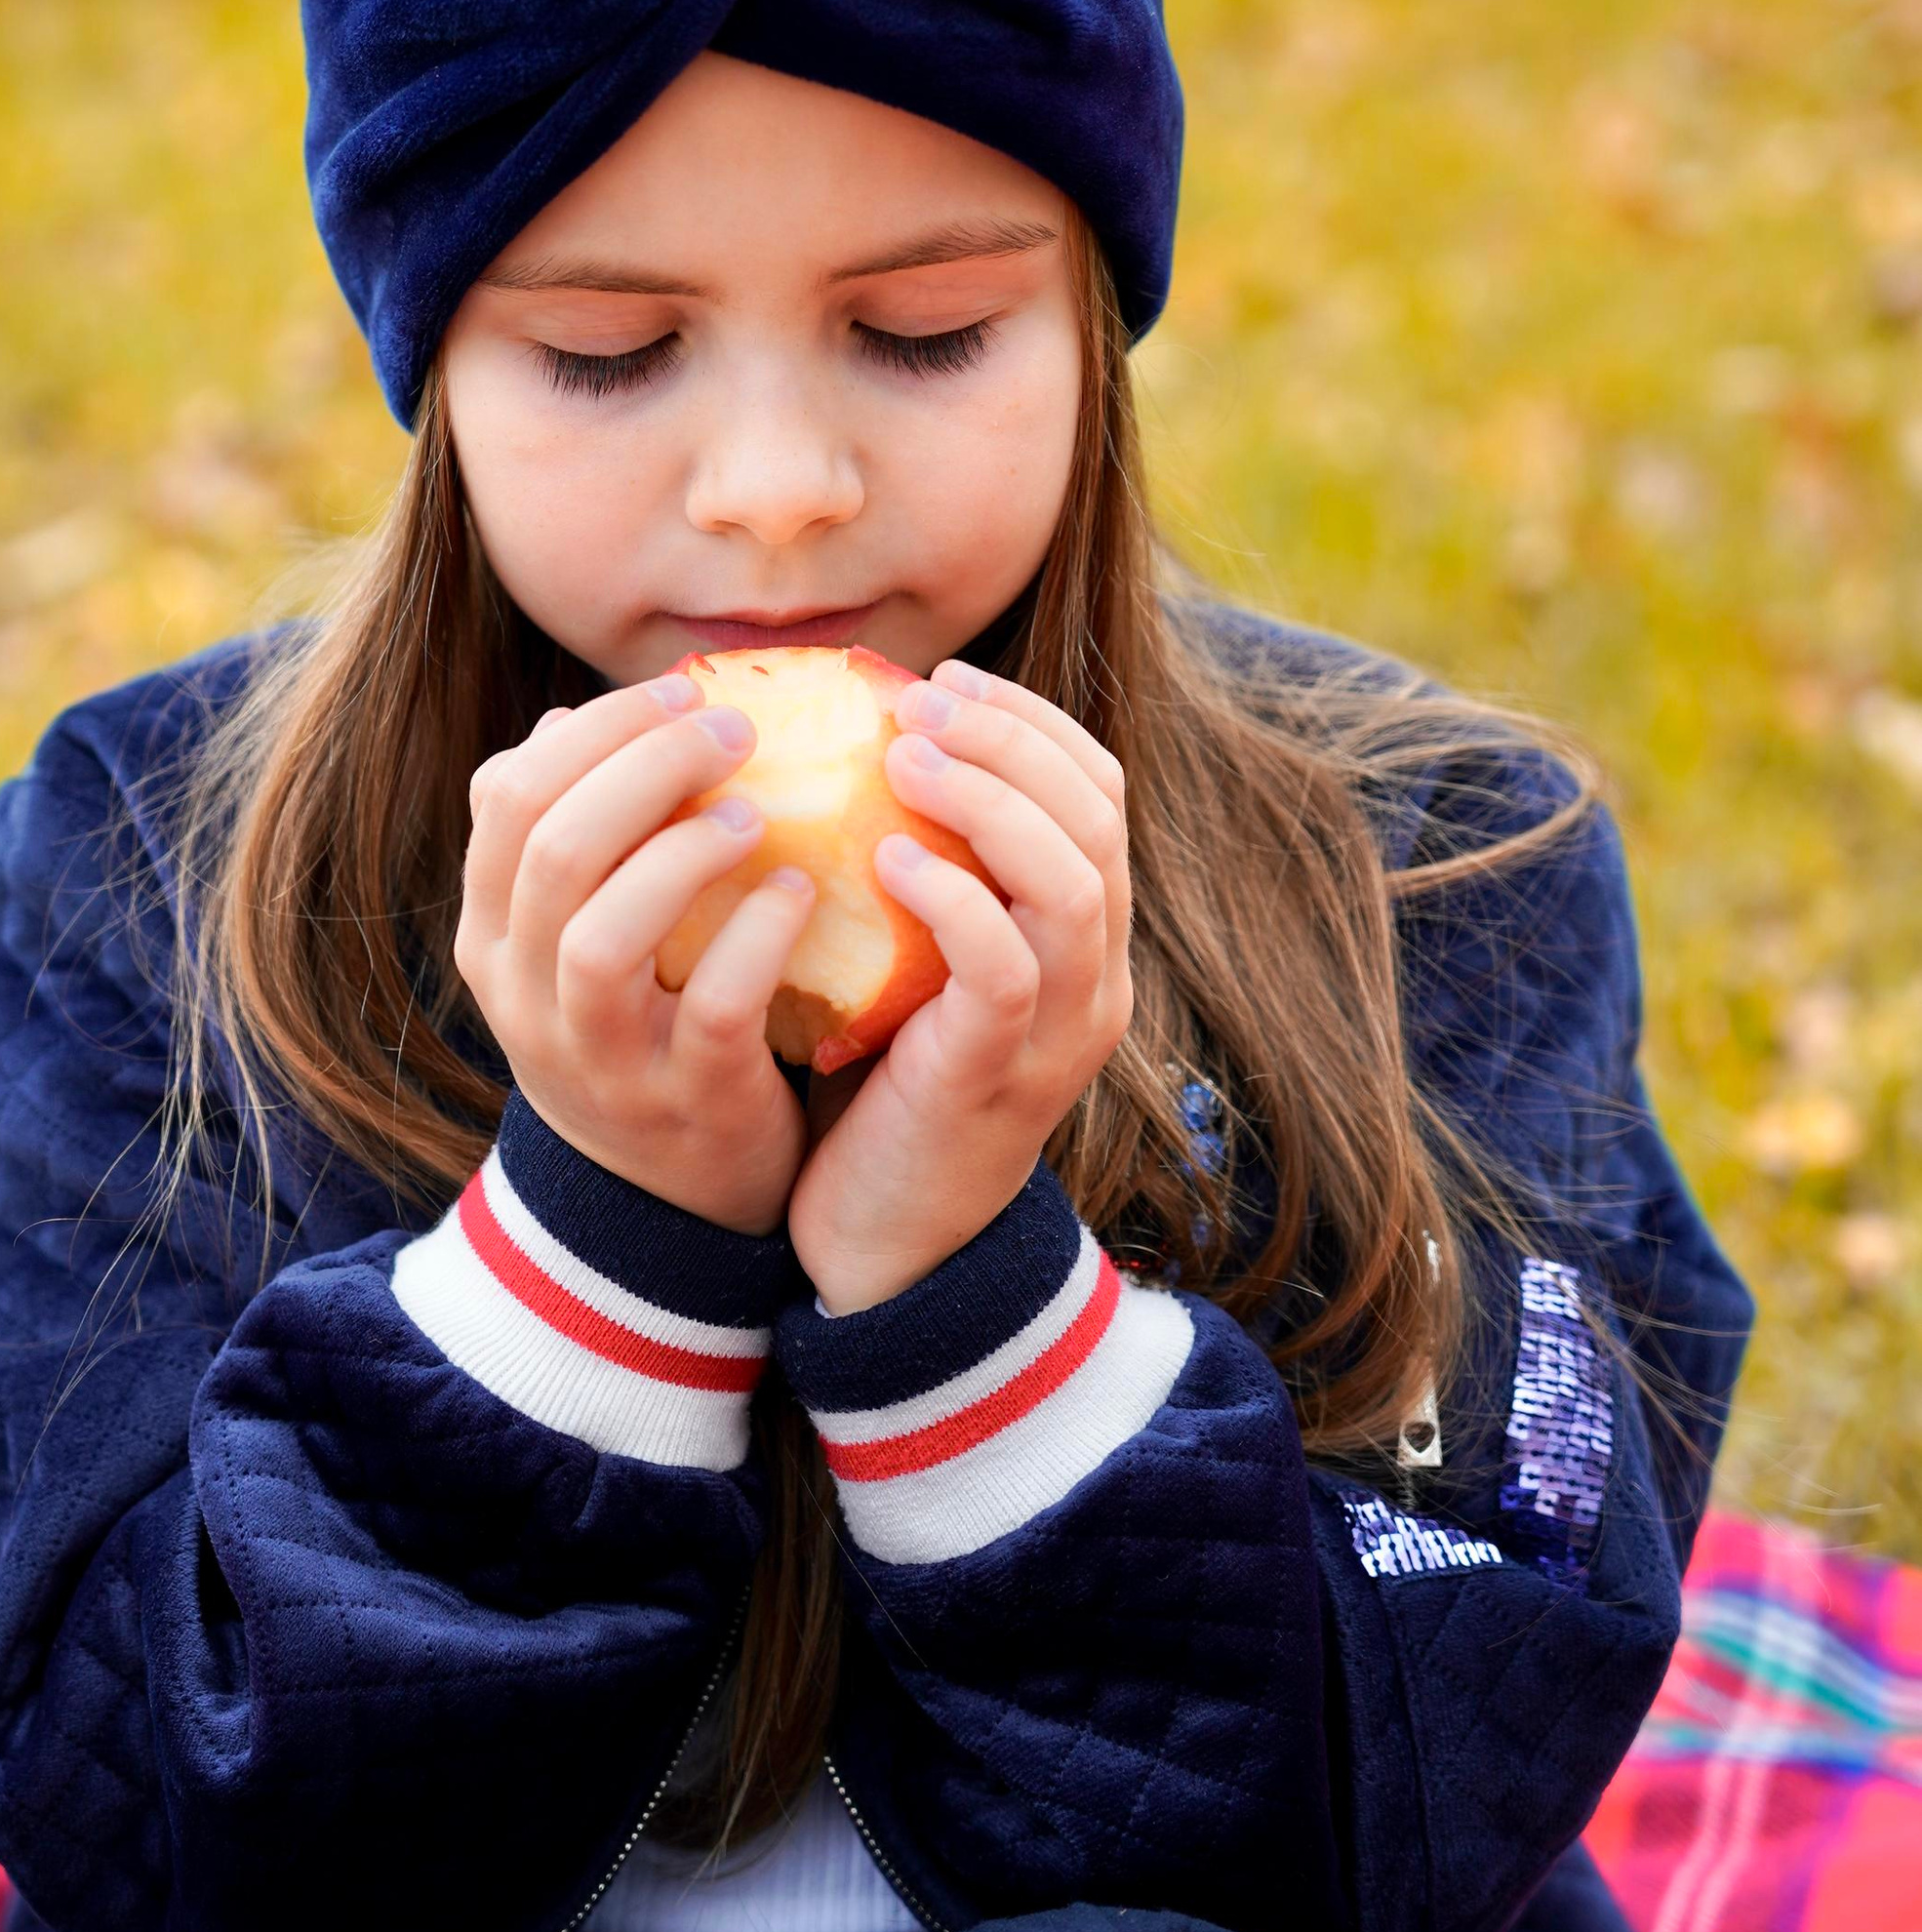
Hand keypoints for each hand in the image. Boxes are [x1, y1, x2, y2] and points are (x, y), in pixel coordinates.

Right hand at [454, 673, 815, 1233]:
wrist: (671, 1204)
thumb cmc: (639, 1029)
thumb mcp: (573, 945)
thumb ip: (570, 841)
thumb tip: (564, 719)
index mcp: (494, 939)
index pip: (509, 799)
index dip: (594, 728)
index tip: (678, 693)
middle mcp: (527, 998)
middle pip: (553, 849)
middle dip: (645, 765)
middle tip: (731, 730)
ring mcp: (601, 1059)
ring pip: (603, 934)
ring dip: (683, 851)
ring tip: (754, 811)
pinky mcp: (686, 1102)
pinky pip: (713, 1005)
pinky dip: (757, 935)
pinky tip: (795, 890)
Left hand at [787, 661, 1131, 1312]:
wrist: (882, 1247)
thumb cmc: (874, 1090)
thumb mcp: (905, 965)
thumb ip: (906, 876)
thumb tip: (832, 754)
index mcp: (1079, 942)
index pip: (1097, 797)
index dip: (1030, 725)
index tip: (940, 684)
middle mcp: (1094, 979)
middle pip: (1098, 821)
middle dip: (1014, 740)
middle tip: (921, 703)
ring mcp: (1060, 1032)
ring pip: (1075, 882)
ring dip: (991, 801)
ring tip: (905, 757)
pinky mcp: (1001, 1075)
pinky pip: (1006, 966)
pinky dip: (954, 897)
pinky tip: (886, 859)